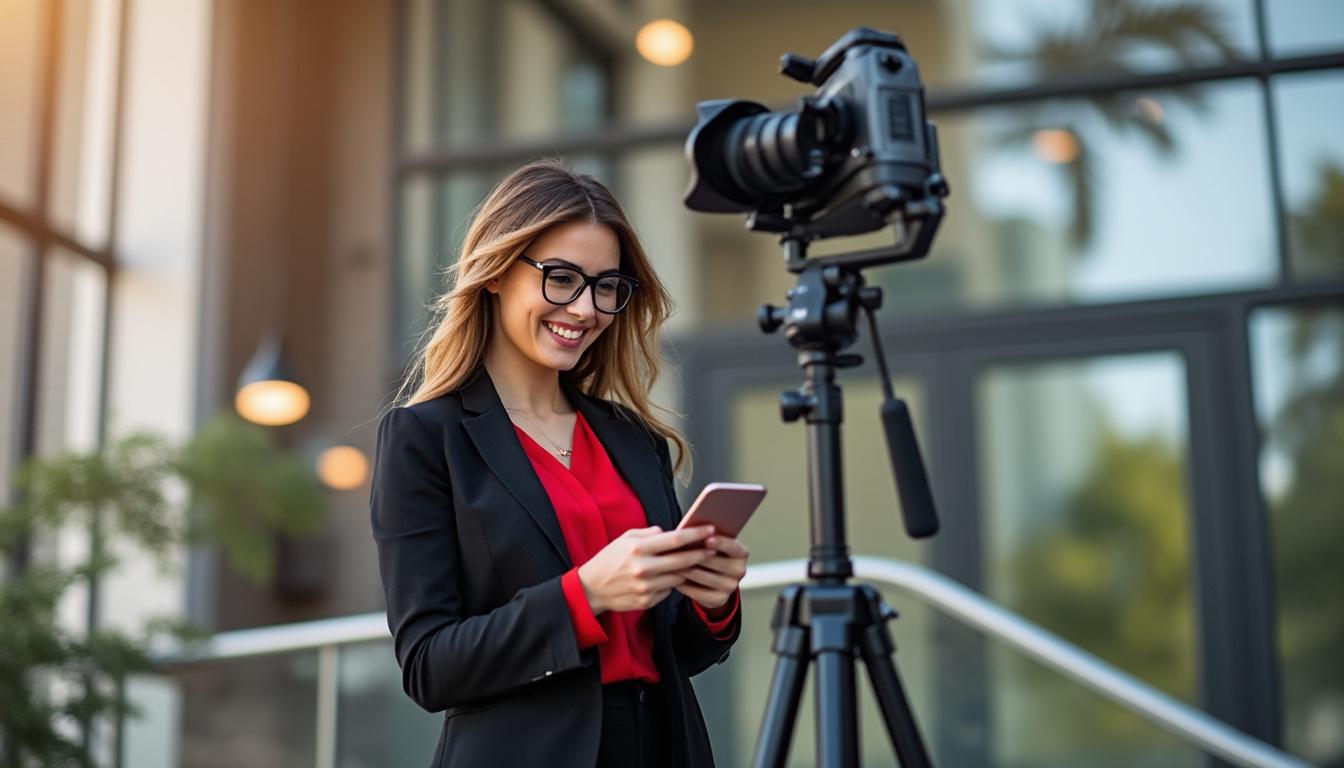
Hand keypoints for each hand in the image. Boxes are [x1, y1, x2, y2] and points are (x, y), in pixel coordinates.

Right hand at [577, 525, 716, 613]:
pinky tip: (670, 577)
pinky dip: (672, 583)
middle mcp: (643, 568)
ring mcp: (646, 587)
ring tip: (695, 561)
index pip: (675, 539)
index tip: (710, 529)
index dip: (696, 534)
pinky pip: (669, 590)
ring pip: (679, 577)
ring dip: (688, 569)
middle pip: (683, 560)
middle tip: (713, 547)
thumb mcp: (625, 539)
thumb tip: (671, 533)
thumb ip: (649, 534)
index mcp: (638, 548)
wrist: (592, 588)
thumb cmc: (610, 559)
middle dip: (701, 553)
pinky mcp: (647, 601)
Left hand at [674, 533, 748, 612]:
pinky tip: (674, 579)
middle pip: (716, 562)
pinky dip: (684, 585)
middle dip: (695, 555)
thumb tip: (689, 530)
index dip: (720, 543)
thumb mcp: (711, 543)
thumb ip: (705, 536)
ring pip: (704, 576)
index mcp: (741, 553)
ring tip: (671, 563)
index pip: (733, 547)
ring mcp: (731, 586)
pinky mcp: (720, 599)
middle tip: (677, 550)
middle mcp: (739, 570)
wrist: (711, 581)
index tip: (707, 539)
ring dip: (685, 569)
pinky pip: (698, 592)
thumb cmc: (708, 553)